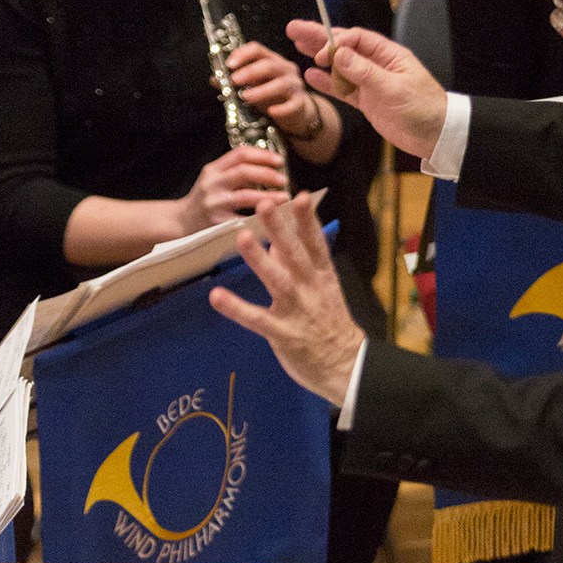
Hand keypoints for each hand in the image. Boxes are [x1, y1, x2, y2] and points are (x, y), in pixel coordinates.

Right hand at [177, 146, 289, 233]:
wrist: (181, 222)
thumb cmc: (204, 200)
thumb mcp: (213, 179)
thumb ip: (233, 170)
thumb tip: (267, 165)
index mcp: (213, 169)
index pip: (240, 154)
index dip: (262, 155)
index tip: (279, 160)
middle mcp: (212, 183)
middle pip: (244, 172)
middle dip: (268, 174)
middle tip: (285, 179)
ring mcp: (214, 203)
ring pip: (245, 196)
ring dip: (269, 196)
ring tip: (284, 197)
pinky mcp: (217, 223)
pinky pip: (243, 219)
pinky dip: (259, 217)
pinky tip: (272, 218)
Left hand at [209, 193, 364, 405]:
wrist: (346, 365)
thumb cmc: (330, 324)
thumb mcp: (322, 290)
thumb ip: (299, 265)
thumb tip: (277, 241)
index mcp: (322, 277)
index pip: (315, 244)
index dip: (307, 221)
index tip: (300, 197)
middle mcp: (310, 289)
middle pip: (294, 254)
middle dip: (280, 229)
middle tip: (264, 205)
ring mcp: (296, 311)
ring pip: (277, 280)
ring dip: (259, 259)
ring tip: (242, 237)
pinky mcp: (282, 334)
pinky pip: (256, 319)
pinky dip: (236, 308)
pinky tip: (217, 297)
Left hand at [226, 42, 322, 138]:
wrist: (297, 112)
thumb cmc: (272, 96)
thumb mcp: (253, 86)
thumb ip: (235, 81)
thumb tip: (215, 79)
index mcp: (272, 60)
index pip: (257, 49)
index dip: (243, 54)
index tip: (229, 64)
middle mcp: (285, 69)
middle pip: (269, 65)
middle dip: (250, 71)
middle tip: (234, 80)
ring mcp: (295, 85)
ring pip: (281, 84)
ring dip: (262, 90)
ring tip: (246, 97)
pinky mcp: (300, 103)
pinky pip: (292, 105)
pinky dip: (281, 109)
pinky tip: (271, 112)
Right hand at [287, 20, 448, 160]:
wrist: (436, 135)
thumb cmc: (423, 108)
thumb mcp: (394, 89)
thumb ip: (364, 72)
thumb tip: (338, 54)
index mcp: (389, 55)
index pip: (357, 39)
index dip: (336, 42)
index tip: (321, 54)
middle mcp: (377, 65)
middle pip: (343, 47)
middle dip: (319, 38)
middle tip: (294, 29)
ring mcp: (370, 83)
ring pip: (339, 66)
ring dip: (319, 58)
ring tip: (296, 45)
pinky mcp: (367, 100)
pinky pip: (342, 88)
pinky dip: (326, 83)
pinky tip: (310, 76)